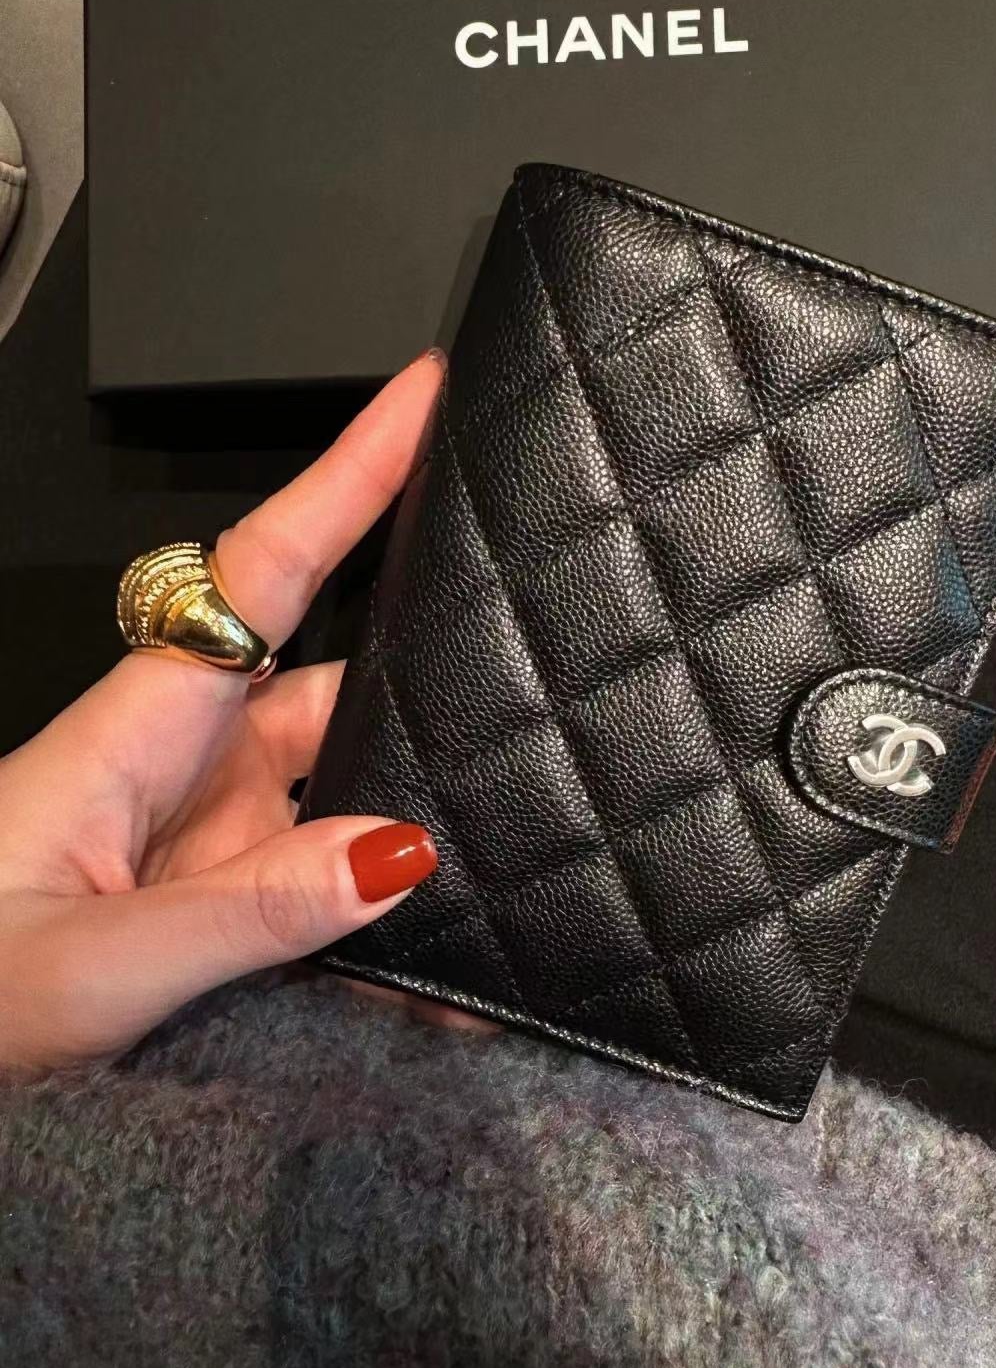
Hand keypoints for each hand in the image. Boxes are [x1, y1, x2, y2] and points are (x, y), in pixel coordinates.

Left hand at [0, 352, 478, 1069]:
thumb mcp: (91, 963)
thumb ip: (242, 913)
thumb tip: (393, 850)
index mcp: (135, 732)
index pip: (261, 574)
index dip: (347, 478)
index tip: (423, 395)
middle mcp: (179, 765)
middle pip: (331, 687)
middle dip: (425, 683)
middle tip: (532, 683)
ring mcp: (204, 833)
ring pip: (343, 789)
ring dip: (412, 828)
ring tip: (500, 869)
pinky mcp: (216, 896)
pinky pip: (323, 882)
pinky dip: (380, 915)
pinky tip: (437, 972)